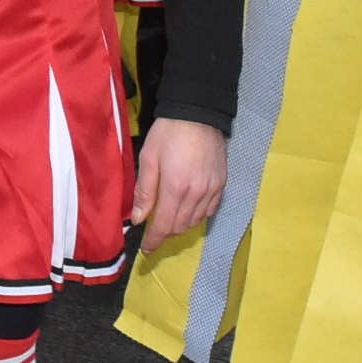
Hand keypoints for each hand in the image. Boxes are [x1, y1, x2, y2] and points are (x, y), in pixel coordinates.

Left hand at [130, 118, 226, 251]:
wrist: (198, 113)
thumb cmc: (168, 133)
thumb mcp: (149, 158)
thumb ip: (144, 191)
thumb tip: (139, 220)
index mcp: (176, 187)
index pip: (165, 225)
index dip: (154, 240)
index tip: (147, 248)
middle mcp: (197, 193)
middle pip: (181, 226)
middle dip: (166, 232)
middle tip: (154, 228)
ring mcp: (212, 190)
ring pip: (196, 221)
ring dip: (181, 224)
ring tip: (169, 217)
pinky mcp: (222, 184)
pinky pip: (210, 210)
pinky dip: (197, 215)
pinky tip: (188, 208)